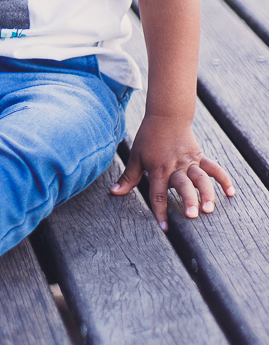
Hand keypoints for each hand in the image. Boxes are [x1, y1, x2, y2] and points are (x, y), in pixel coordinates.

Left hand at [110, 114, 234, 230]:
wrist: (166, 116)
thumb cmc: (149, 137)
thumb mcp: (136, 156)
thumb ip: (128, 177)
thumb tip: (114, 192)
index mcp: (158, 168)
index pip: (158, 193)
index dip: (160, 211)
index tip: (164, 229)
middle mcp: (175, 167)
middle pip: (183, 185)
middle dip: (188, 200)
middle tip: (192, 216)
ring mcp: (190, 161)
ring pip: (201, 177)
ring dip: (207, 192)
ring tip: (210, 208)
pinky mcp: (200, 156)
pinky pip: (214, 168)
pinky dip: (223, 179)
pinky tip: (231, 192)